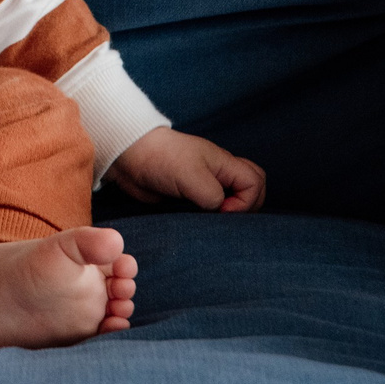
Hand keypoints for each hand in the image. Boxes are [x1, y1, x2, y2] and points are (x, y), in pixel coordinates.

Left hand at [107, 127, 264, 212]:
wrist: (129, 156)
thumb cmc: (161, 159)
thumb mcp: (192, 177)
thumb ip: (213, 197)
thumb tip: (221, 213)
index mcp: (224, 164)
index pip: (255, 182)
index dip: (246, 202)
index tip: (222, 210)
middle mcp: (219, 175)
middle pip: (251, 190)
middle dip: (247, 208)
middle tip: (225, 219)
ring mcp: (204, 186)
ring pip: (232, 202)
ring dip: (228, 216)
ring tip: (213, 225)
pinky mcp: (189, 198)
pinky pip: (210, 211)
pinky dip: (210, 220)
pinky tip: (200, 226)